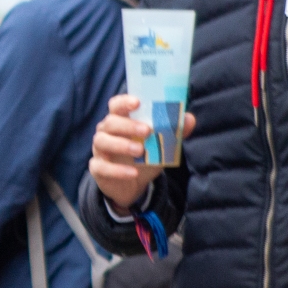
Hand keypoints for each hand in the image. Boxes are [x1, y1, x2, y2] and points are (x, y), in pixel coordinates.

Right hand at [88, 94, 194, 210]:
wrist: (133, 186)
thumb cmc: (144, 158)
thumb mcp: (161, 145)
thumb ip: (173, 132)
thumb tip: (189, 118)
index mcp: (120, 121)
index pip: (116, 105)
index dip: (124, 101)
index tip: (138, 102)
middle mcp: (106, 132)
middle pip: (110, 122)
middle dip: (128, 125)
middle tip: (147, 130)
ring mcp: (100, 150)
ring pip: (103, 142)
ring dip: (122, 145)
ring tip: (140, 150)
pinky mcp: (98, 169)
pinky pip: (103, 167)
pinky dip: (118, 170)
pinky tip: (133, 173)